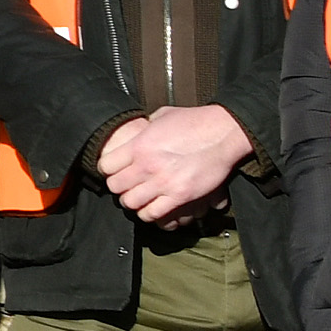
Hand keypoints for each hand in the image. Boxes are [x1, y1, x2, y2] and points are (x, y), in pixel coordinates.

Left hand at [90, 104, 257, 228]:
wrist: (224, 132)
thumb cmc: (196, 122)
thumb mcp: (162, 116)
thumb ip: (145, 127)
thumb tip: (138, 130)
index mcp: (139, 145)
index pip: (105, 166)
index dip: (109, 170)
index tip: (116, 171)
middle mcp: (147, 165)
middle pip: (115, 187)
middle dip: (119, 188)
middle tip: (128, 186)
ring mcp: (163, 182)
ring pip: (131, 203)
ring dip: (134, 202)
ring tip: (140, 198)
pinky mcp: (180, 196)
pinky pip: (153, 213)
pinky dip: (150, 213)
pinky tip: (154, 206)